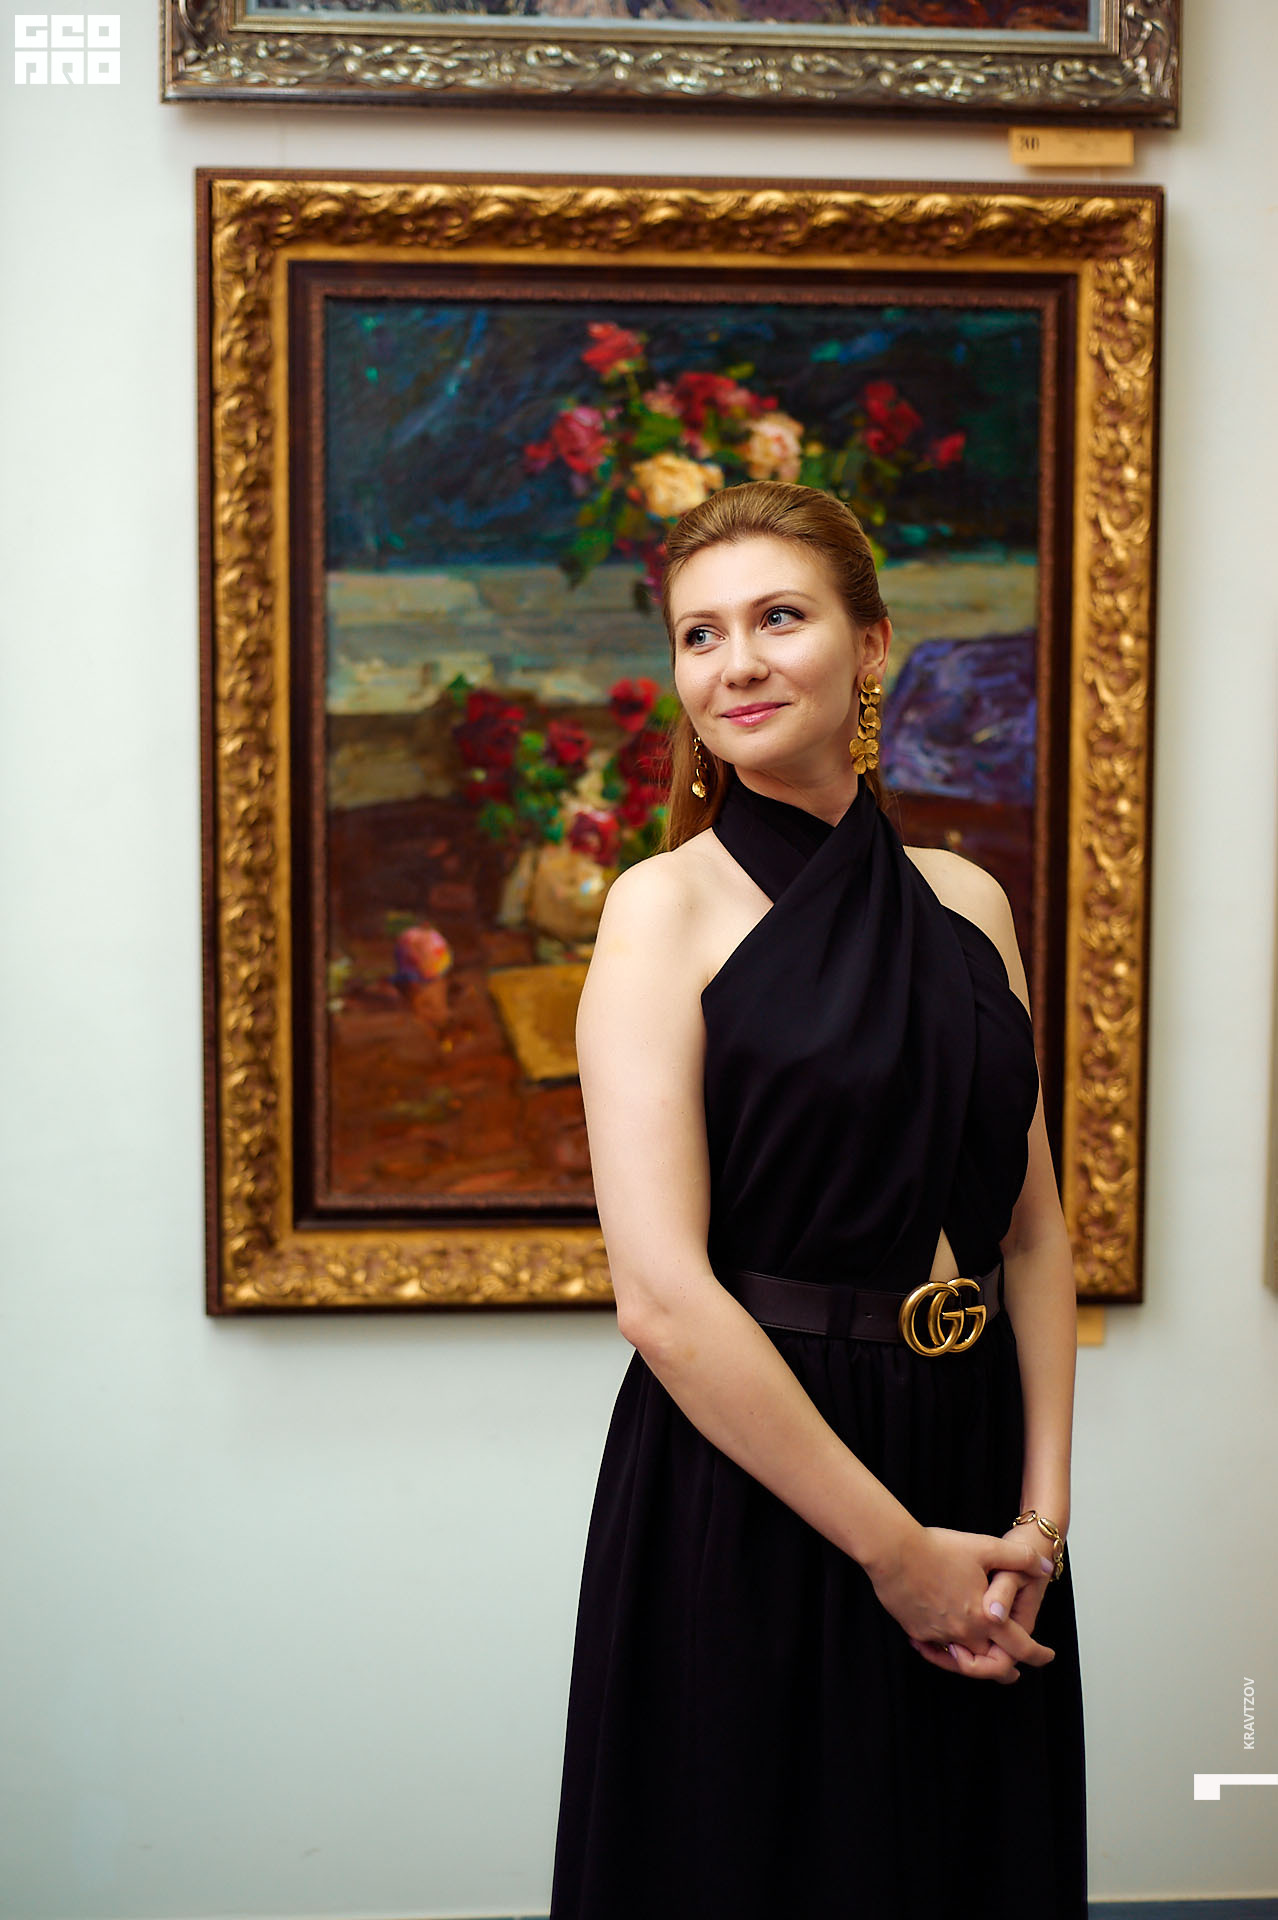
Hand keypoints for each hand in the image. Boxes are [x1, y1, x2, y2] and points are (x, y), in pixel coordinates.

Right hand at [867, 1523, 1057, 1683]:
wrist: (893, 1552)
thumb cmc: (938, 1549)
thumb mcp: (986, 1548)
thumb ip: (1020, 1558)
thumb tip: (1046, 1567)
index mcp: (985, 1618)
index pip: (1020, 1647)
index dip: (1037, 1654)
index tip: (1046, 1656)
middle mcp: (963, 1633)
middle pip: (990, 1663)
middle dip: (1005, 1667)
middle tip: (1014, 1670)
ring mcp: (938, 1635)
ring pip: (961, 1659)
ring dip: (974, 1661)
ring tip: (977, 1658)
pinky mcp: (916, 1630)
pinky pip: (936, 1648)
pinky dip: (945, 1648)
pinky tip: (945, 1640)